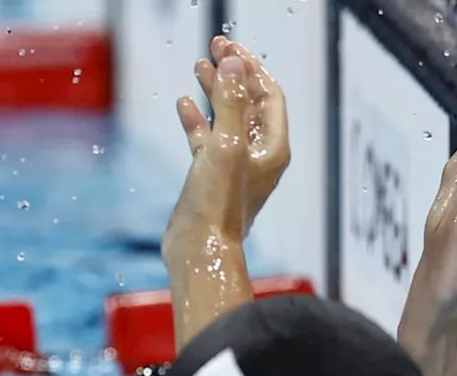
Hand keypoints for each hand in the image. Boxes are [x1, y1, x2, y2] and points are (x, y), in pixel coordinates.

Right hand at [182, 36, 289, 231]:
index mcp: (273, 148)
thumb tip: (233, 62)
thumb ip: (231, 100)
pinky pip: (207, 140)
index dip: (250, 67)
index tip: (228, 47)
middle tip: (213, 48)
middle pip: (249, 102)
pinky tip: (183, 104)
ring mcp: (234, 167)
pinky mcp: (211, 178)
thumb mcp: (227, 144)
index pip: (269, 95)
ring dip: (214, 91)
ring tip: (198, 67)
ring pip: (227, 118)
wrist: (198, 249)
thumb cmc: (217, 203)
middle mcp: (258, 156)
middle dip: (232, 73)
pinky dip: (197, 120)